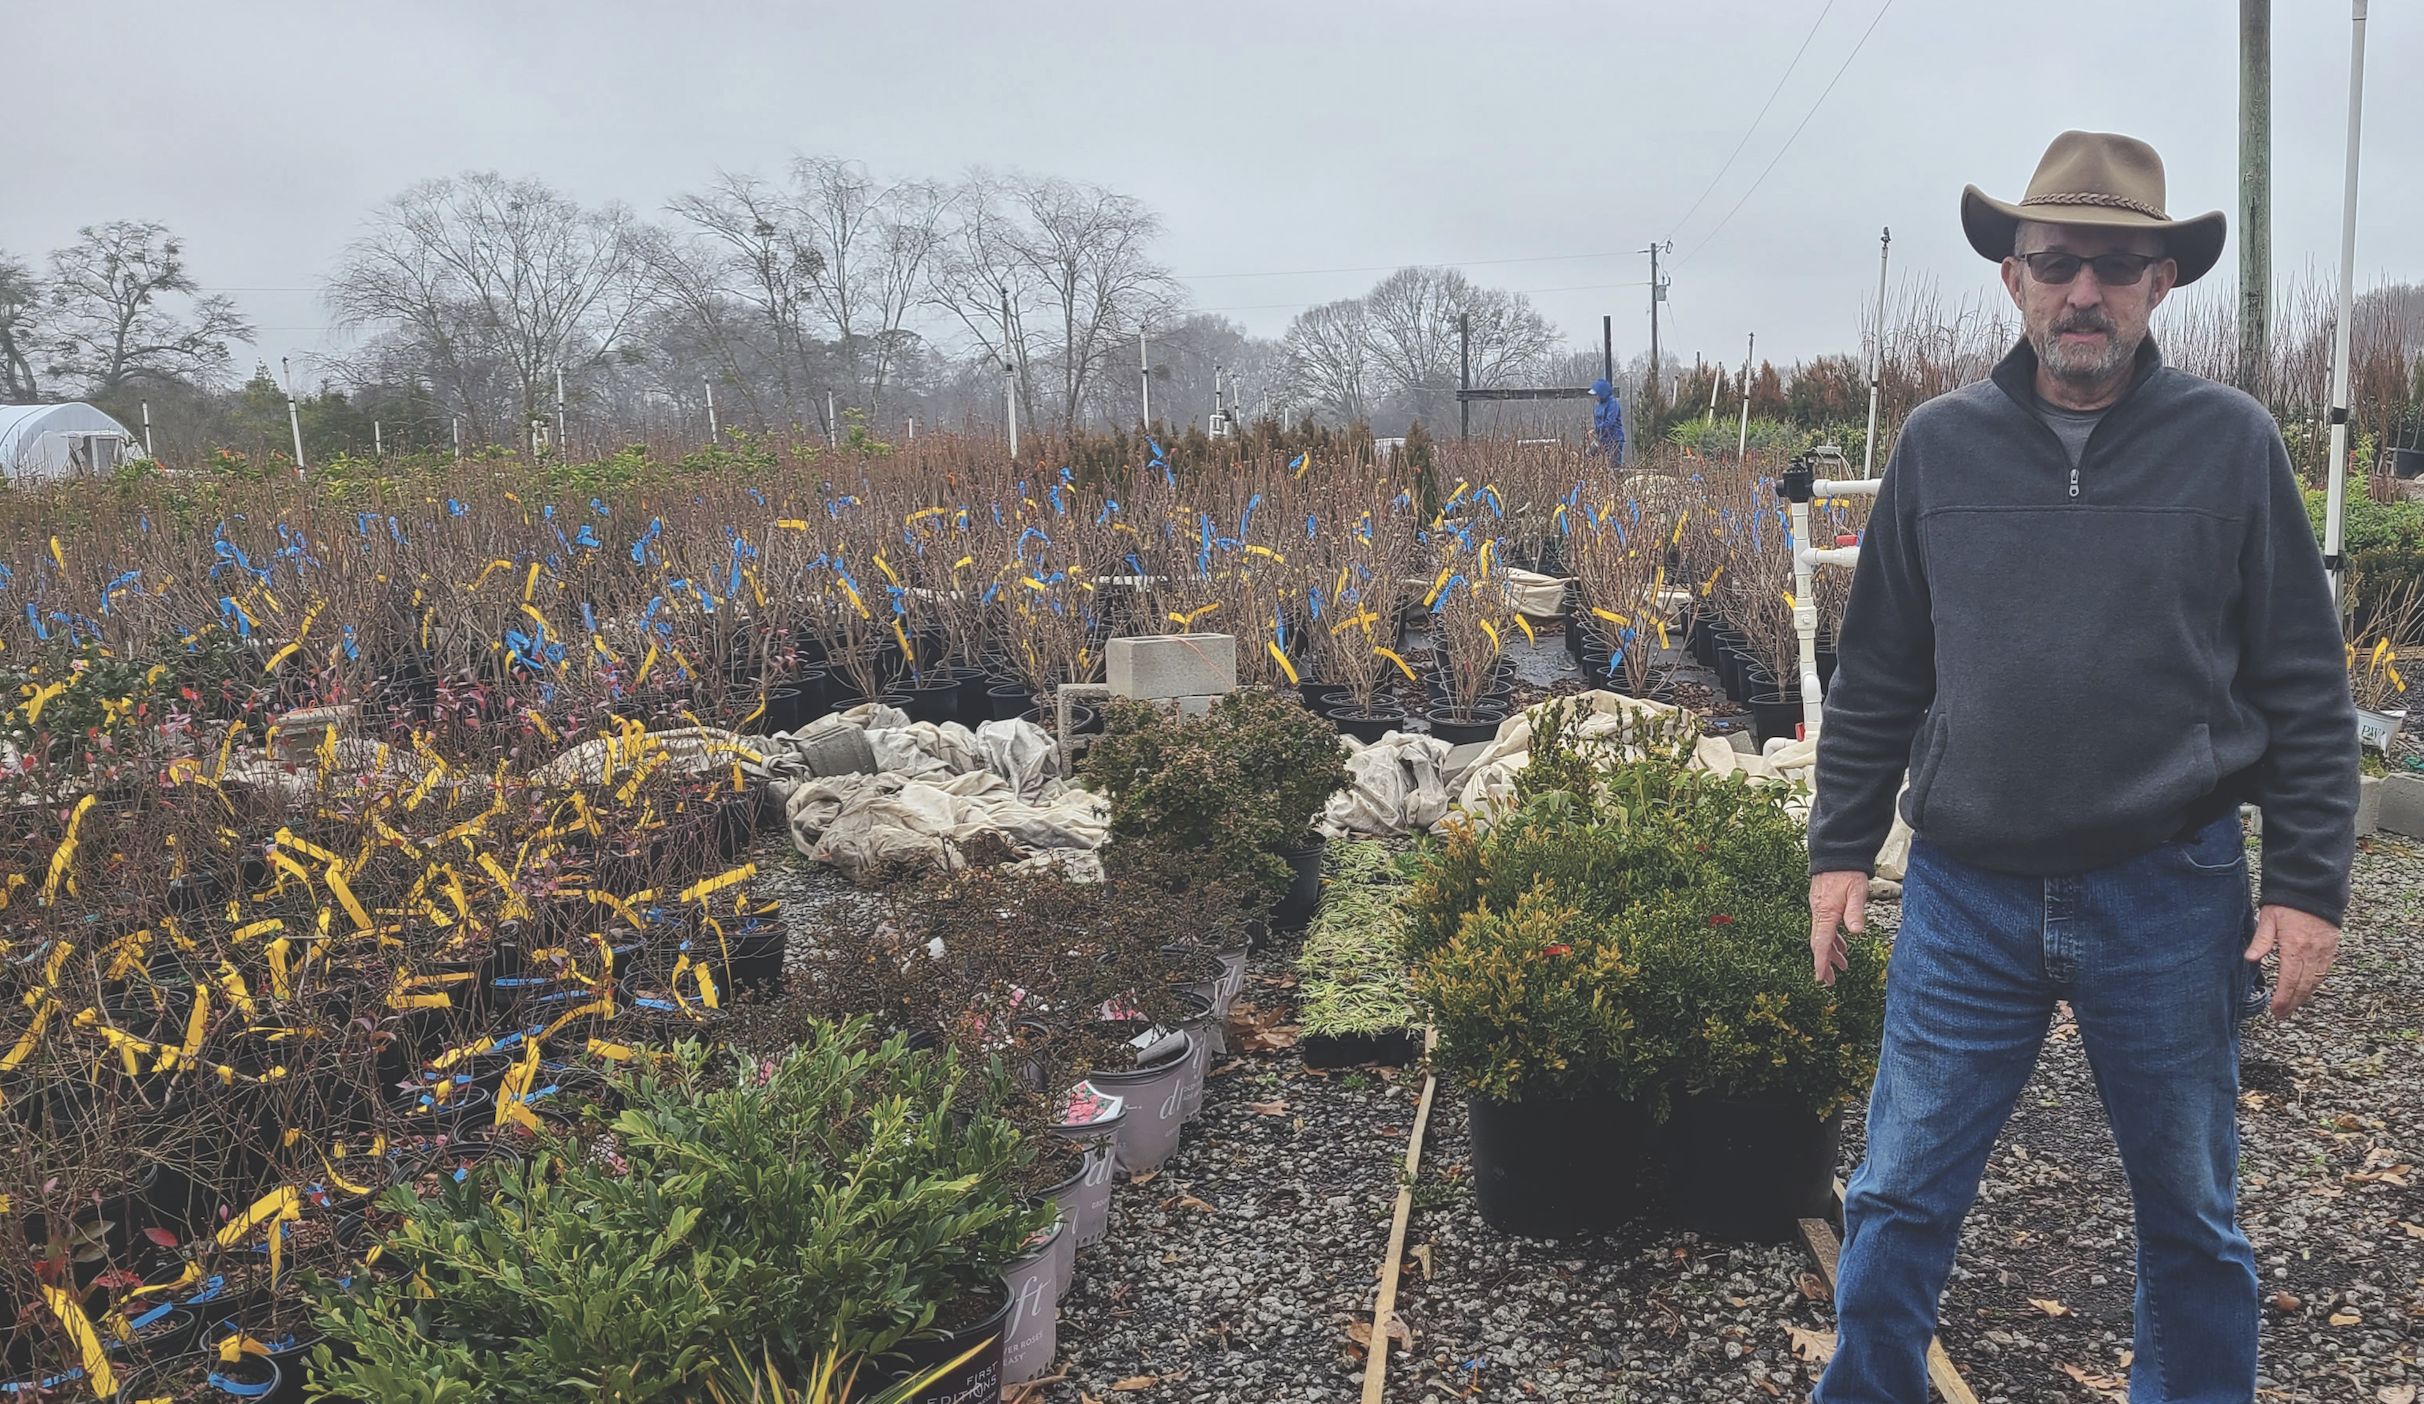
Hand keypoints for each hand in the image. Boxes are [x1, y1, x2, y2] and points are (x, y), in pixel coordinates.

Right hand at [1809, 870, 1868, 985]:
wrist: (1835, 853)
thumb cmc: (1847, 872)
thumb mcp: (1856, 892)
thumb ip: (1855, 913)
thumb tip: (1855, 933)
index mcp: (1826, 914)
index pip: (1821, 944)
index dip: (1821, 963)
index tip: (1821, 979)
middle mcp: (1819, 913)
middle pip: (1819, 943)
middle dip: (1824, 963)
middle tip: (1829, 981)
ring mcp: (1819, 909)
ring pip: (1822, 936)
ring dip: (1830, 952)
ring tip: (1842, 965)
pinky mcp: (1822, 904)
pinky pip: (1824, 927)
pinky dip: (1832, 939)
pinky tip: (1842, 944)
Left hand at [2244, 904, 2340, 1017]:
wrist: (2314, 889)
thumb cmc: (2287, 902)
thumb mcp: (2268, 918)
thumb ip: (2261, 941)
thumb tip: (2250, 959)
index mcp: (2294, 946)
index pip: (2289, 980)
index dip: (2283, 998)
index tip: (2275, 1010)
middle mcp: (2312, 952)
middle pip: (2303, 985)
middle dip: (2292, 1003)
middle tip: (2281, 1015)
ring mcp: (2324, 951)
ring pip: (2315, 981)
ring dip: (2304, 997)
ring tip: (2292, 1007)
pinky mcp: (2331, 948)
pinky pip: (2324, 971)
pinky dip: (2316, 984)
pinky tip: (2307, 991)